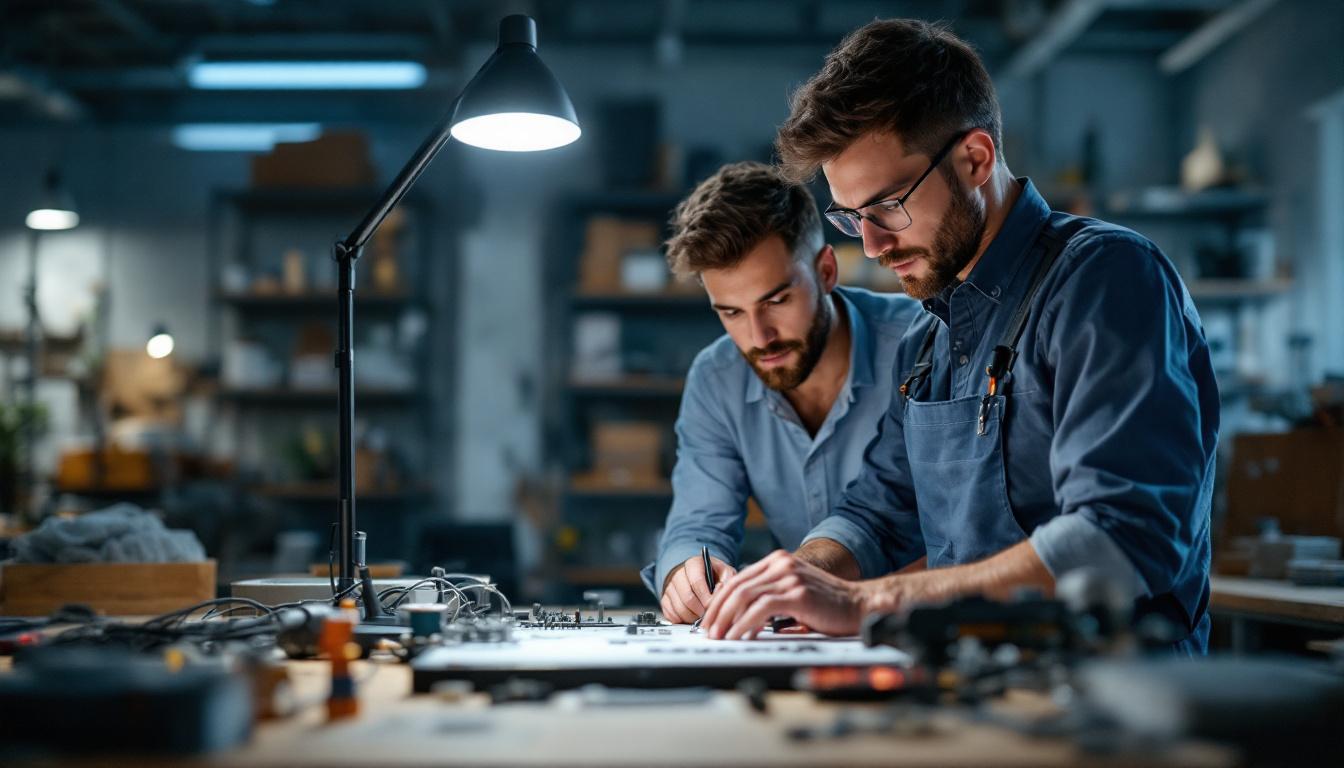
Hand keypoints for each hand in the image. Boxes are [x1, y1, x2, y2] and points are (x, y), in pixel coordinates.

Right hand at [660, 555, 736, 623]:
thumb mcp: (724, 572)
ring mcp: (670, 588)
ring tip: (702, 616)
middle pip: (687, 598)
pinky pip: (671, 615)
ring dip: (693, 618)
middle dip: (700, 611)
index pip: (696, 582)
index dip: (706, 598)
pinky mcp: (665, 600)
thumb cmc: (713, 575)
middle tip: (709, 614)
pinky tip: (692, 616)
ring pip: (679, 609)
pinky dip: (683, 620)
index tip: (713, 606)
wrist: (698, 576)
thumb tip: (722, 592)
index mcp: (693, 564)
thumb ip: (727, 579)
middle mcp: (678, 575)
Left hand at [701, 550, 871, 639]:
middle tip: (708, 631)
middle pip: (737, 586)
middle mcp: (781, 564)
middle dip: (717, 611)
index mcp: (778, 561)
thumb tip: (738, 616)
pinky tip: (739, 636)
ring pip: (745, 596)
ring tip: (719, 636)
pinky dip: (745, 624)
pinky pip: (761, 609)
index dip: (719, 600)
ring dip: (727, 619)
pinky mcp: (797, 593)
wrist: (859, 605)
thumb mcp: (794, 592)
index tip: (709, 619)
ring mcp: (789, 577)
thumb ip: (769, 596)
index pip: (738, 579)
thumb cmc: (827, 604)